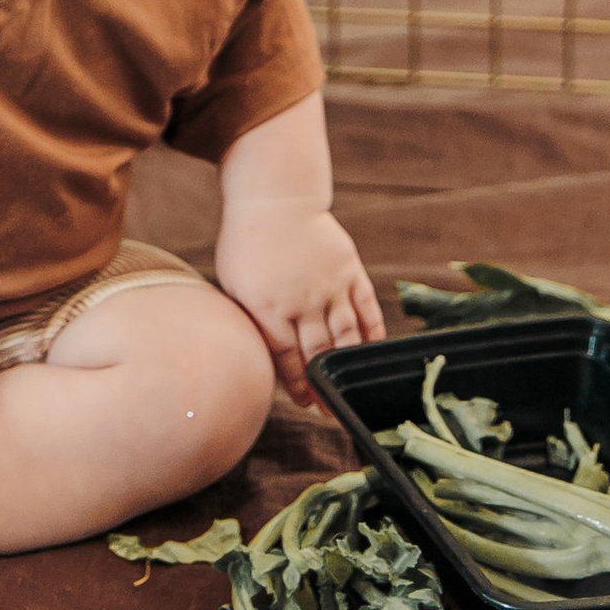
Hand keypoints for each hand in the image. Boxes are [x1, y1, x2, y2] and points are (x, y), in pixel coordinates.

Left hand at [217, 206, 384, 412]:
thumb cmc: (247, 243)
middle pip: (318, 354)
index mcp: (268, 306)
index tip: (306, 403)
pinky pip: (367, 309)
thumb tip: (261, 357)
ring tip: (351, 391)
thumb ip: (252, 321)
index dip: (298, 385)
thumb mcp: (236, 285)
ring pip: (346, 337)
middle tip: (331, 411)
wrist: (276, 198)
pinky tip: (372, 352)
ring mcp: (330, 286)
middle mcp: (302, 300)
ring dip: (349, 367)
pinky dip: (373, 334)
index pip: (287, 358)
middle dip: (325, 386)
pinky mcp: (350, 271)